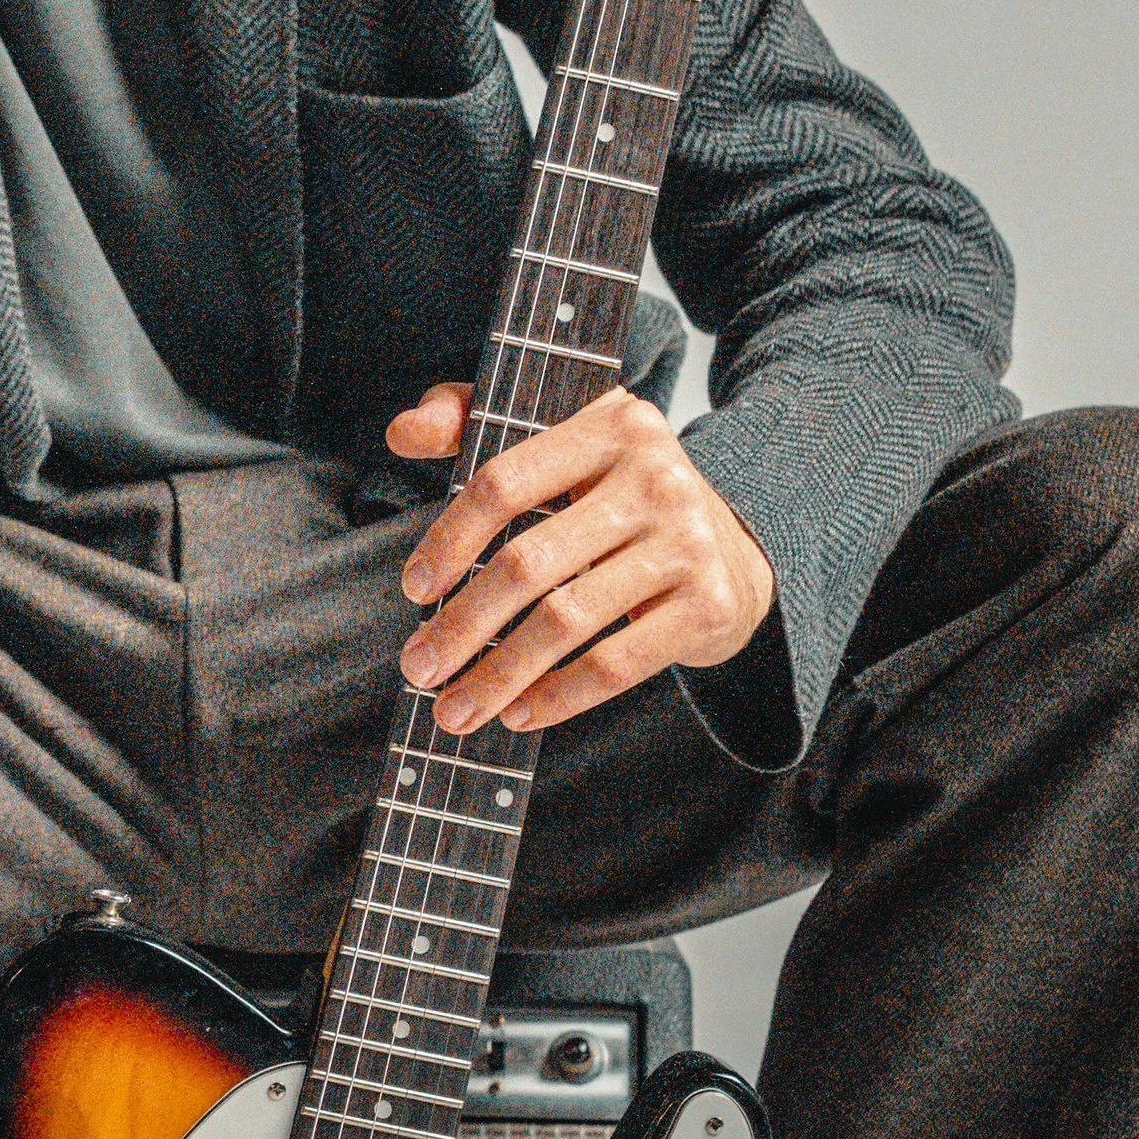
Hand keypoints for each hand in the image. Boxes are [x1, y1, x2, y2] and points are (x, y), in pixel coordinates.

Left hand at [384, 381, 776, 734]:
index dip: (450, 540)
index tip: (413, 588)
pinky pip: (615, 663)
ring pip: (566, 621)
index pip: (505, 482)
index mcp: (612, 425)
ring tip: (453, 710)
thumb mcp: (562, 443)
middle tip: (418, 668)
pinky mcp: (709, 605)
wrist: (735, 551)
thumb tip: (402, 432)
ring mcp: (687, 543)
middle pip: (529, 562)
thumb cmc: (621, 499)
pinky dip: (558, 696)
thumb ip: (476, 425)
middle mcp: (656, 477)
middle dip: (461, 625)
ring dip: (498, 675)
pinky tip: (518, 714)